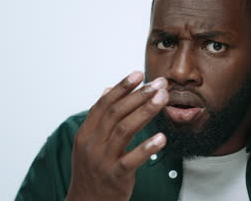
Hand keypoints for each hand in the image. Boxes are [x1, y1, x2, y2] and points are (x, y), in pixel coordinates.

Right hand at [66, 71, 168, 200]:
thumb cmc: (91, 170)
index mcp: (86, 133)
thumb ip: (99, 116)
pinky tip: (162, 138)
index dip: (122, 87)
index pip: (104, 104)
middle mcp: (92, 143)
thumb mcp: (89, 142)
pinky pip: (131, 160)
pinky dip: (146, 147)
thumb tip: (107, 89)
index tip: (138, 73)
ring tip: (163, 98)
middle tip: (159, 83)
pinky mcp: (115, 177)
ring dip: (146, 111)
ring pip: (125, 130)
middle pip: (117, 112)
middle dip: (139, 94)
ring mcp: (102, 160)